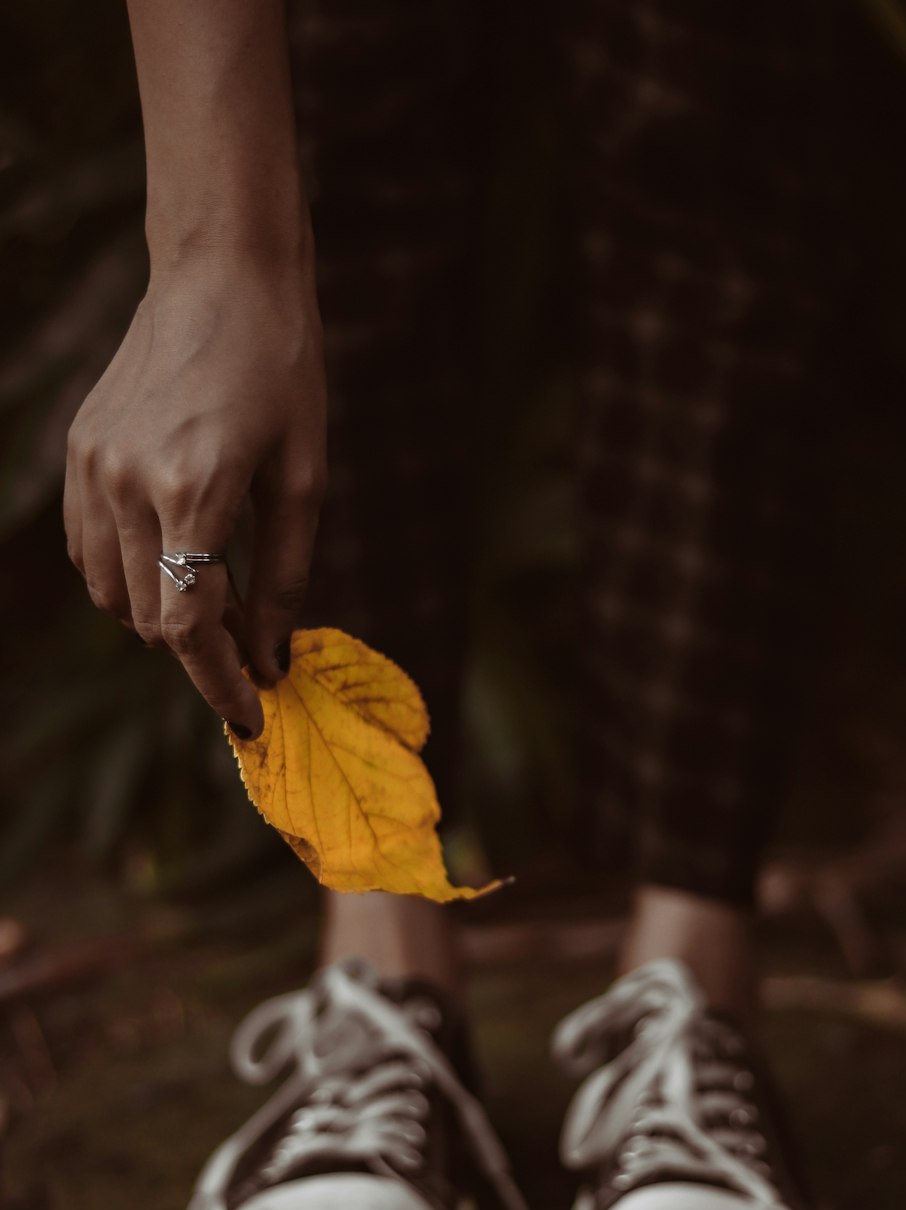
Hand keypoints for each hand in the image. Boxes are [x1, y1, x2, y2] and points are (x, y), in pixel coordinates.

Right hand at [64, 254, 326, 735]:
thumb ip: (284, 578)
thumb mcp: (303, 479)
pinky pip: (88, 551)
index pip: (188, 627)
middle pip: (149, 619)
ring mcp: (91, 466)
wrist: (221, 274)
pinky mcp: (78, 451)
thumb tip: (269, 660)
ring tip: (215, 594)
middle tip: (250, 646)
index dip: (220, 684)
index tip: (253, 715)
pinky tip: (173, 556)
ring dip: (161, 615)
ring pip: (110, 594)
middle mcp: (127, 482)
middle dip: (202, 651)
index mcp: (194, 488)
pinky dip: (128, 577)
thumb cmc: (283, 372)